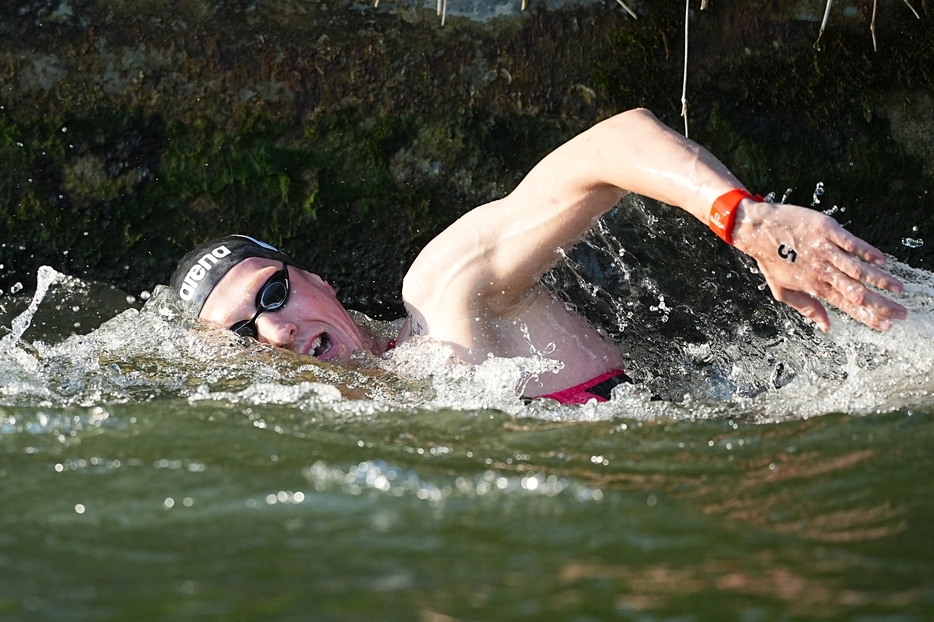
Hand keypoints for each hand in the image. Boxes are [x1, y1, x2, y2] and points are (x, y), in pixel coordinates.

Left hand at [732, 200, 906, 331]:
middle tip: (902, 312)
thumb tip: (826, 327)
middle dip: (881, 304)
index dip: (868, 317)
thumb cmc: (769, 260)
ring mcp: (825, 250)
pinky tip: (882, 261)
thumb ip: (807, 308)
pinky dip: (868, 252)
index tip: (887, 325)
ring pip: (857, 269)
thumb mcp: (781, 290)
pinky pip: (851, 243)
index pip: (846, 306)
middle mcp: (822, 271)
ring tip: (899, 289)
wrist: (757, 229)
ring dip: (880, 280)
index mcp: (814, 286)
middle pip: (856, 291)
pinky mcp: (827, 230)